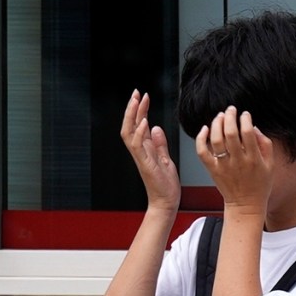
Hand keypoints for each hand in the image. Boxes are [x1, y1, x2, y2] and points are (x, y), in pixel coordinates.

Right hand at [120, 91, 181, 213]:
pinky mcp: (145, 164)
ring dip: (133, 116)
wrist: (166, 202)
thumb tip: (155, 128)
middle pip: (130, 125)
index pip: (138, 124)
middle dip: (132, 108)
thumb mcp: (165, 160)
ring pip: (129, 133)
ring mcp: (140, 157)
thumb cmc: (166, 184)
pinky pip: (138, 146)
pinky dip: (140, 133)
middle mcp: (140, 151)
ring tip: (137, 102)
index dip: (139, 110)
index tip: (143, 96)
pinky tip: (144, 122)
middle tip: (136, 93)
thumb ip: (160, 144)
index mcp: (145, 148)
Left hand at [195, 107, 274, 214]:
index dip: (245, 120)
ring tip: (220, 116)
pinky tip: (205, 129)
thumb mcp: (271, 165)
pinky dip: (201, 138)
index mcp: (254, 159)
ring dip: (216, 124)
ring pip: (215, 139)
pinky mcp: (213, 169)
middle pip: (230, 133)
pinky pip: (202, 151)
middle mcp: (238, 161)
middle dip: (230, 117)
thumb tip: (254, 128)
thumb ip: (265, 145)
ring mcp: (223, 166)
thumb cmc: (260, 185)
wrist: (246, 205)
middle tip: (231, 110)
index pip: (248, 133)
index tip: (245, 115)